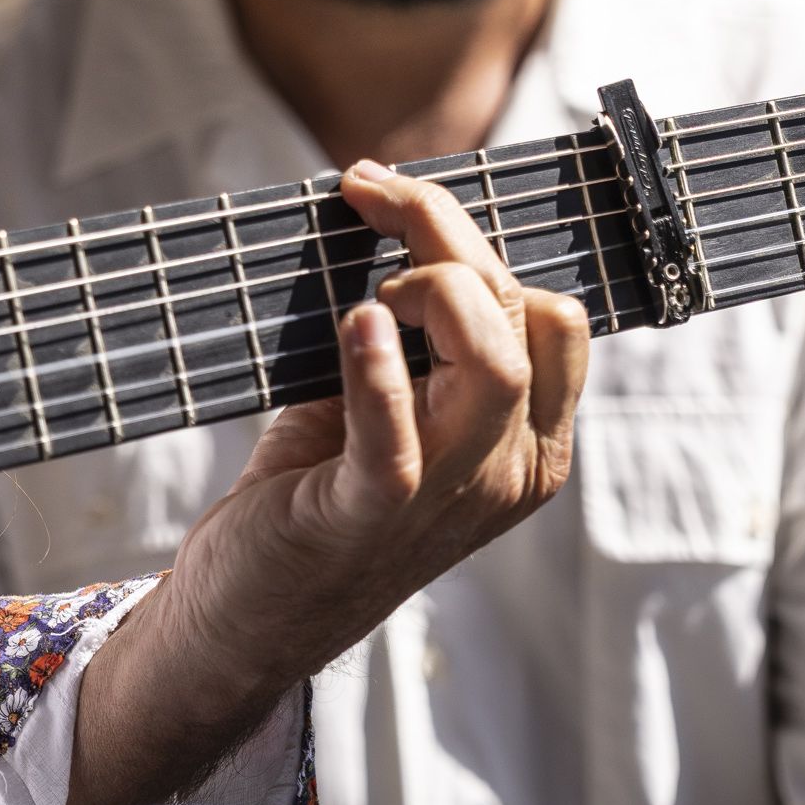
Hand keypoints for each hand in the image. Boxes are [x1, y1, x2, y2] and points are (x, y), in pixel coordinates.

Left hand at [68, 160, 588, 804]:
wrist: (250, 613)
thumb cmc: (316, 490)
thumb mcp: (389, 404)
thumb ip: (416, 334)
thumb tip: (387, 212)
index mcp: (527, 444)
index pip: (554, 318)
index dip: (482, 242)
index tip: (398, 203)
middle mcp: (509, 473)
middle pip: (520, 316)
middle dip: (444, 230)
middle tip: (363, 191)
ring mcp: (449, 498)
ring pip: (497, 367)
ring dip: (431, 290)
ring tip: (366, 283)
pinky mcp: (369, 514)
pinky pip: (398, 440)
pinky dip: (378, 374)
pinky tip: (357, 322)